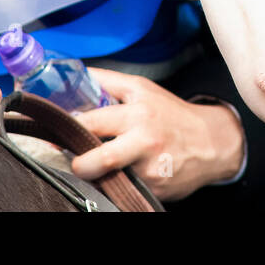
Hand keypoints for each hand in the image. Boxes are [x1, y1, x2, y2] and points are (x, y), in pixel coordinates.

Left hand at [69, 68, 244, 201]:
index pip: (92, 122)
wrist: (210, 142)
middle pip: (103, 159)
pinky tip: (126, 175)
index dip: (69, 129)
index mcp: (137, 113)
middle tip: (74, 164)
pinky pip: (128, 189)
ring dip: (100, 176)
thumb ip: (106, 81)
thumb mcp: (141, 89)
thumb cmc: (170, 114)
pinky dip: (121, 183)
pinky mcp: (156, 190)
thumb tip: (74, 74)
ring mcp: (151, 169)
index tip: (54, 133)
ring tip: (97, 169)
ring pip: (112, 179)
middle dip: (81, 165)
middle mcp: (145, 141)